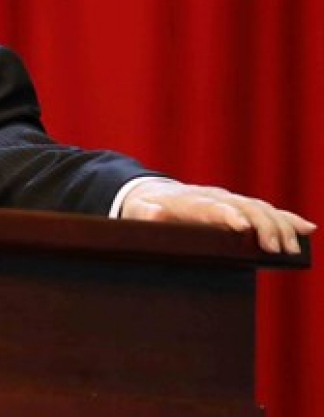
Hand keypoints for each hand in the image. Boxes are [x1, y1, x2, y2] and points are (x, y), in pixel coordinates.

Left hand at [120, 178, 315, 254]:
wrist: (151, 194)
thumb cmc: (144, 210)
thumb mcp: (138, 213)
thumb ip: (146, 214)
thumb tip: (154, 212)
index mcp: (191, 201)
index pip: (213, 206)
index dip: (228, 215)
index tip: (243, 227)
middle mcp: (214, 197)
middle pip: (244, 207)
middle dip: (263, 226)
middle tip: (277, 250)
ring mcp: (228, 200)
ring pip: (259, 208)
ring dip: (280, 226)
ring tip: (292, 249)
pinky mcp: (238, 206)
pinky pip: (266, 210)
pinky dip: (287, 218)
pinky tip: (307, 229)